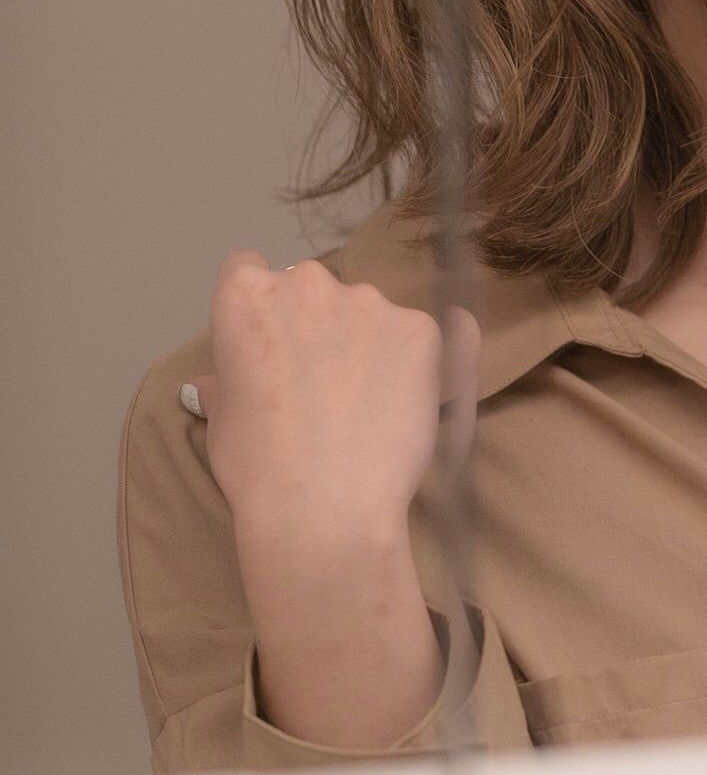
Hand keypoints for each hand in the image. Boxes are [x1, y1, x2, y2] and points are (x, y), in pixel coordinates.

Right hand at [187, 250, 481, 543]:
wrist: (326, 504)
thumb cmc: (258, 465)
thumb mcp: (222, 421)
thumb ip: (225, 385)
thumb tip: (216, 383)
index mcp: (247, 296)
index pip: (248, 270)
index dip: (260, 306)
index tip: (272, 341)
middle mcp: (310, 284)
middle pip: (312, 288)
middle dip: (315, 321)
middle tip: (320, 380)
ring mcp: (372, 303)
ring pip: (368, 310)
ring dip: (365, 338)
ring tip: (366, 400)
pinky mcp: (422, 329)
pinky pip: (421, 332)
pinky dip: (416, 357)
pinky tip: (412, 395)